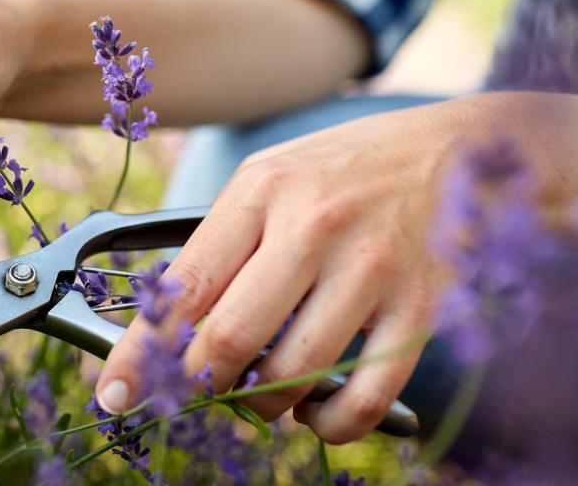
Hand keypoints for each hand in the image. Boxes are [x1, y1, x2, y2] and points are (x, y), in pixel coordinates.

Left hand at [95, 96, 497, 442]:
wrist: (462, 151)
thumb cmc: (350, 169)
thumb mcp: (274, 178)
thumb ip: (224, 242)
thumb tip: (170, 325)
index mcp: (261, 191)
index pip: (183, 288)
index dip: (140, 352)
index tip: (115, 393)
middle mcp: (312, 227)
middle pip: (230, 340)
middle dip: (200, 386)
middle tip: (197, 395)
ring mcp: (370, 268)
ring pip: (292, 376)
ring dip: (264, 405)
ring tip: (264, 395)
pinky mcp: (420, 308)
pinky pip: (362, 397)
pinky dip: (330, 425)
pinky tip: (318, 414)